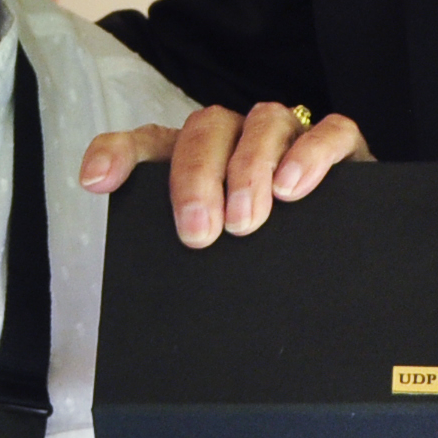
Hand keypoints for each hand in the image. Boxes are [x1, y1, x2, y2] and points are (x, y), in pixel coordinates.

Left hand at [78, 101, 368, 248]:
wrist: (337, 264)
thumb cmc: (263, 261)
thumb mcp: (215, 263)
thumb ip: (182, 265)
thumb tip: (154, 317)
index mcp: (198, 161)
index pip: (148, 142)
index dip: (118, 153)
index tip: (98, 182)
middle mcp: (239, 141)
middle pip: (207, 128)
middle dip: (197, 176)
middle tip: (199, 230)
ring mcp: (289, 140)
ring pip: (265, 121)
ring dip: (250, 166)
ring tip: (246, 218)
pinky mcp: (340, 148)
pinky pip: (331, 130)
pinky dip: (312, 153)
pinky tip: (294, 186)